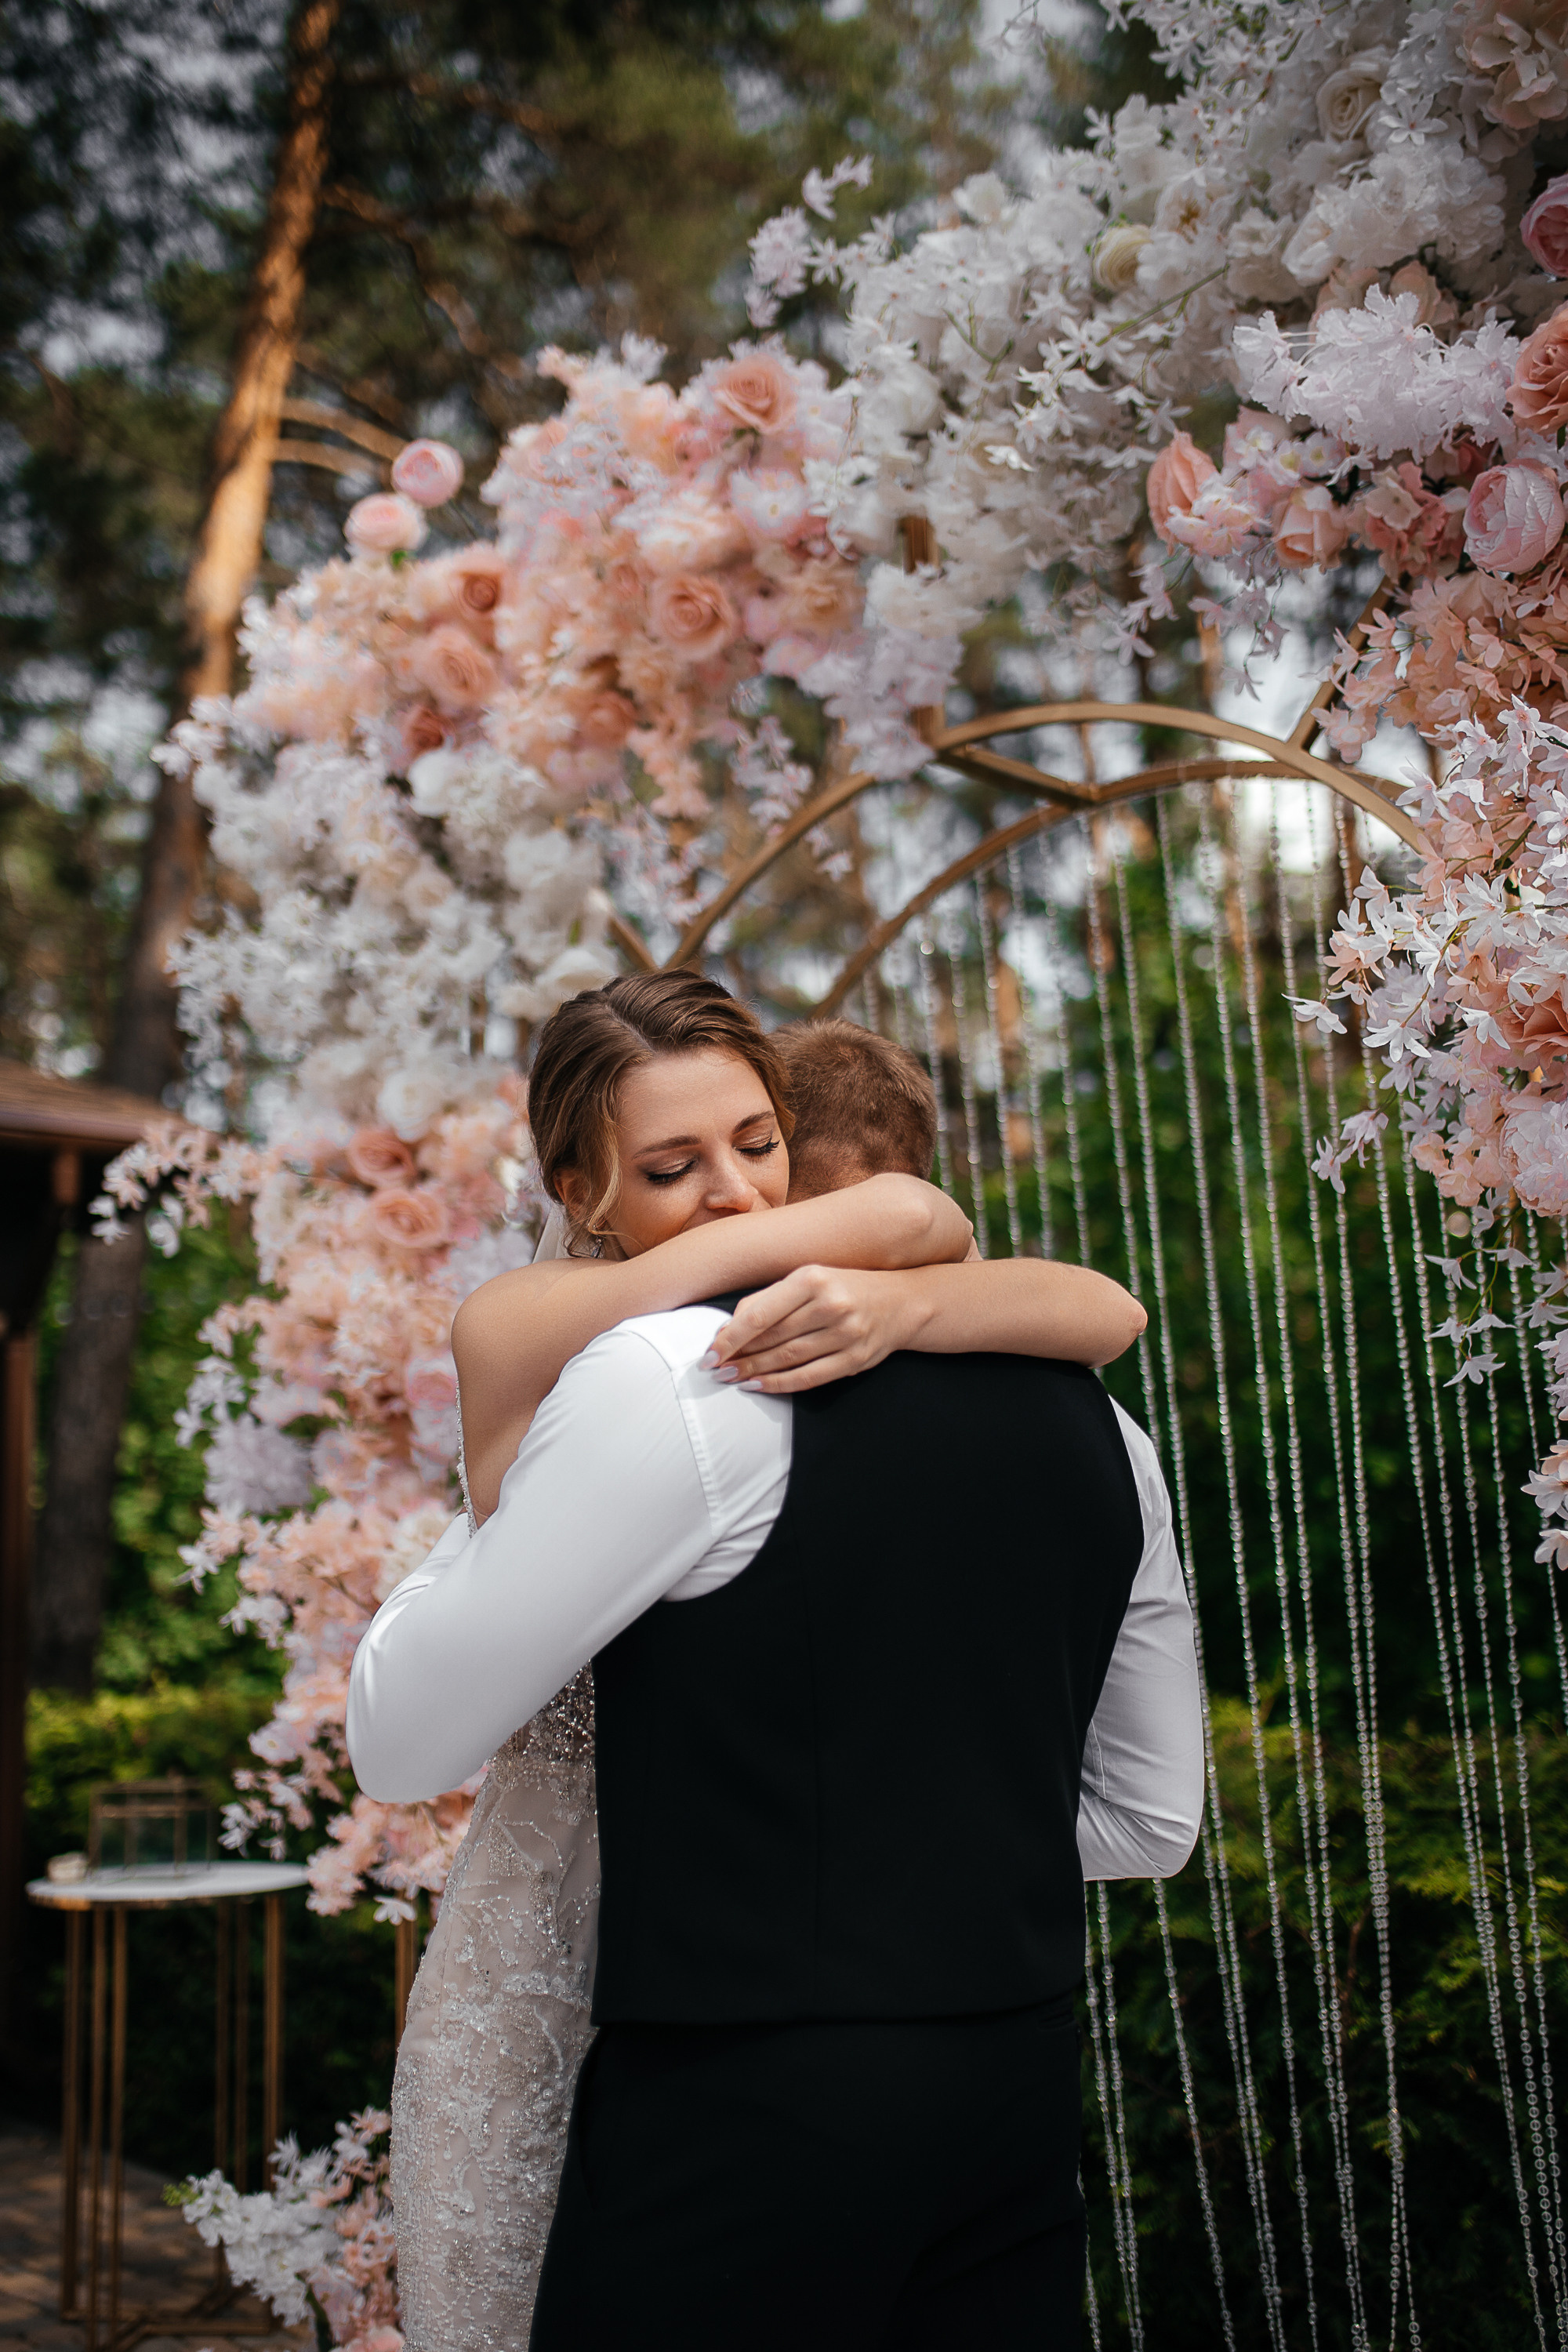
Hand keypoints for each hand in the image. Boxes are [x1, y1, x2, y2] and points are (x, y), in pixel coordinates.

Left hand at [701, 1266, 921, 1393]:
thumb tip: (728, 1327)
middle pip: (772, 1338)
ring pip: (788, 1359)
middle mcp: (831, 1304)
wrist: (901, 1301)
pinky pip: (810, 1377)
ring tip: (730, 1377)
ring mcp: (847, 1333)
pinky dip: (780, 1384)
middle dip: (737, 1356)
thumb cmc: (843, 1287)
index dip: (730, 1336)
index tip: (709, 1351)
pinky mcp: (856, 1358)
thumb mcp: (809, 1278)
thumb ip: (771, 1298)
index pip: (760, 1313)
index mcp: (813, 1277)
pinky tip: (758, 1385)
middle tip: (713, 1368)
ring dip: (753, 1371)